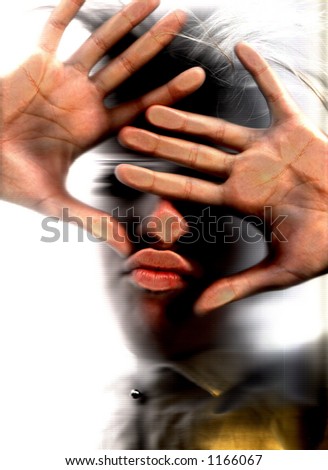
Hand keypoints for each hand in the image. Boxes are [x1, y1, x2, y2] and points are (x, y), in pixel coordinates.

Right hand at [0, 0, 204, 255]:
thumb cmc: (11, 180)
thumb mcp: (55, 201)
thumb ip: (92, 221)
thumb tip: (126, 250)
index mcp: (93, 129)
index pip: (140, 108)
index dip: (168, 93)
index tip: (198, 76)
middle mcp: (83, 101)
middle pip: (128, 68)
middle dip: (155, 44)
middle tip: (183, 20)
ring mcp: (60, 80)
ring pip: (99, 43)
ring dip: (124, 19)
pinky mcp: (34, 63)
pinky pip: (54, 28)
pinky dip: (68, 6)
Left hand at [116, 42, 327, 310]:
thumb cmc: (322, 249)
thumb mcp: (278, 272)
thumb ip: (238, 286)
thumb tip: (199, 309)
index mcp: (237, 201)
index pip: (187, 187)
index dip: (154, 178)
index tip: (121, 170)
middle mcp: (245, 171)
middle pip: (193, 154)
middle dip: (159, 143)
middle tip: (124, 130)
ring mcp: (267, 148)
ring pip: (221, 126)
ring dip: (191, 113)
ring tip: (158, 101)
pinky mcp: (295, 129)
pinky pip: (274, 94)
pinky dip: (260, 71)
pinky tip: (239, 46)